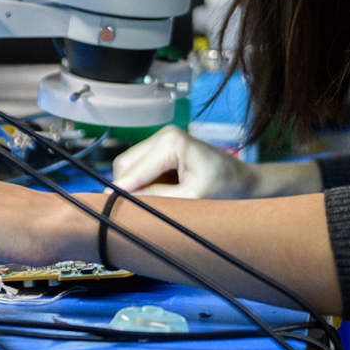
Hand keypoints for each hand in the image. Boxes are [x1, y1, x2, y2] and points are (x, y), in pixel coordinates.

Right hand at [109, 125, 319, 198]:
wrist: (245, 182)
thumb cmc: (226, 189)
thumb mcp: (190, 199)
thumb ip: (156, 199)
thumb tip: (123, 203)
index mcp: (171, 142)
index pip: (133, 170)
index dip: (119, 191)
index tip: (103, 211)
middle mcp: (163, 135)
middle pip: (125, 166)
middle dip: (127, 189)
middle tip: (131, 214)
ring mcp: (162, 140)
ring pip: (128, 167)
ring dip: (135, 187)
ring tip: (157, 201)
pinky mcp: (163, 149)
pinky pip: (139, 168)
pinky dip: (143, 184)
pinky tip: (161, 193)